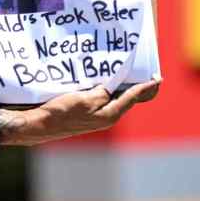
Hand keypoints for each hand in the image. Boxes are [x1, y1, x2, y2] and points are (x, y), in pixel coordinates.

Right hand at [7, 80, 159, 145]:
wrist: (41, 125)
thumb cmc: (63, 112)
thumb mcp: (86, 98)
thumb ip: (103, 92)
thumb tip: (114, 87)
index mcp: (111, 114)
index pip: (134, 97)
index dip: (147, 86)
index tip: (158, 77)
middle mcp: (108, 117)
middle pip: (129, 100)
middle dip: (140, 87)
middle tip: (149, 75)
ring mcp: (98, 117)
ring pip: (118, 100)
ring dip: (125, 88)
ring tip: (130, 75)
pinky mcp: (88, 114)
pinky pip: (106, 100)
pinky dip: (111, 90)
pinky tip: (107, 82)